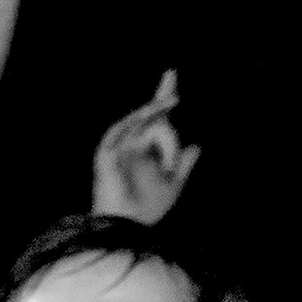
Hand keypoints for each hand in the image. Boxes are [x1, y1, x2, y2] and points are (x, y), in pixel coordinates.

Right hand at [91, 69, 200, 223]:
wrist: (127, 226)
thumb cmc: (148, 209)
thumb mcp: (174, 184)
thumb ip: (183, 165)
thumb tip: (195, 145)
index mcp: (145, 151)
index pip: (156, 119)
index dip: (163, 97)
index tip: (171, 75)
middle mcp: (131, 146)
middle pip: (154, 118)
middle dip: (168, 120)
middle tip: (172, 135)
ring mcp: (118, 148)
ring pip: (142, 122)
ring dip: (160, 125)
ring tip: (172, 122)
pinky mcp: (106, 153)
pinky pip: (121, 129)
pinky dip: (136, 120)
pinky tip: (152, 112)